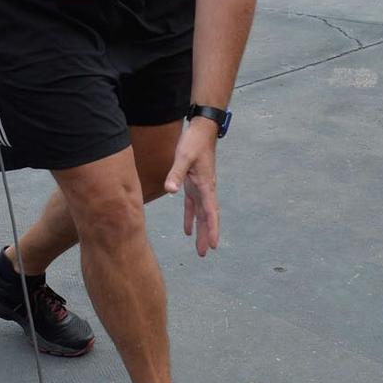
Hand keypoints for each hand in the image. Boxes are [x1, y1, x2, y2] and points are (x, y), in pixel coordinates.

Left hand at [163, 118, 220, 257]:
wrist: (202, 129)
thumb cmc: (194, 142)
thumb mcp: (183, 157)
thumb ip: (176, 174)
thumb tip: (170, 191)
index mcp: (206, 186)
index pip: (210, 212)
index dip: (211, 229)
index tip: (213, 244)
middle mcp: (206, 189)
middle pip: (207, 217)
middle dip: (206, 235)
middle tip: (204, 253)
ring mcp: (201, 187)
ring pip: (201, 214)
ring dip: (200, 230)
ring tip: (199, 248)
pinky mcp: (194, 183)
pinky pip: (193, 205)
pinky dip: (190, 217)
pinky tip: (187, 230)